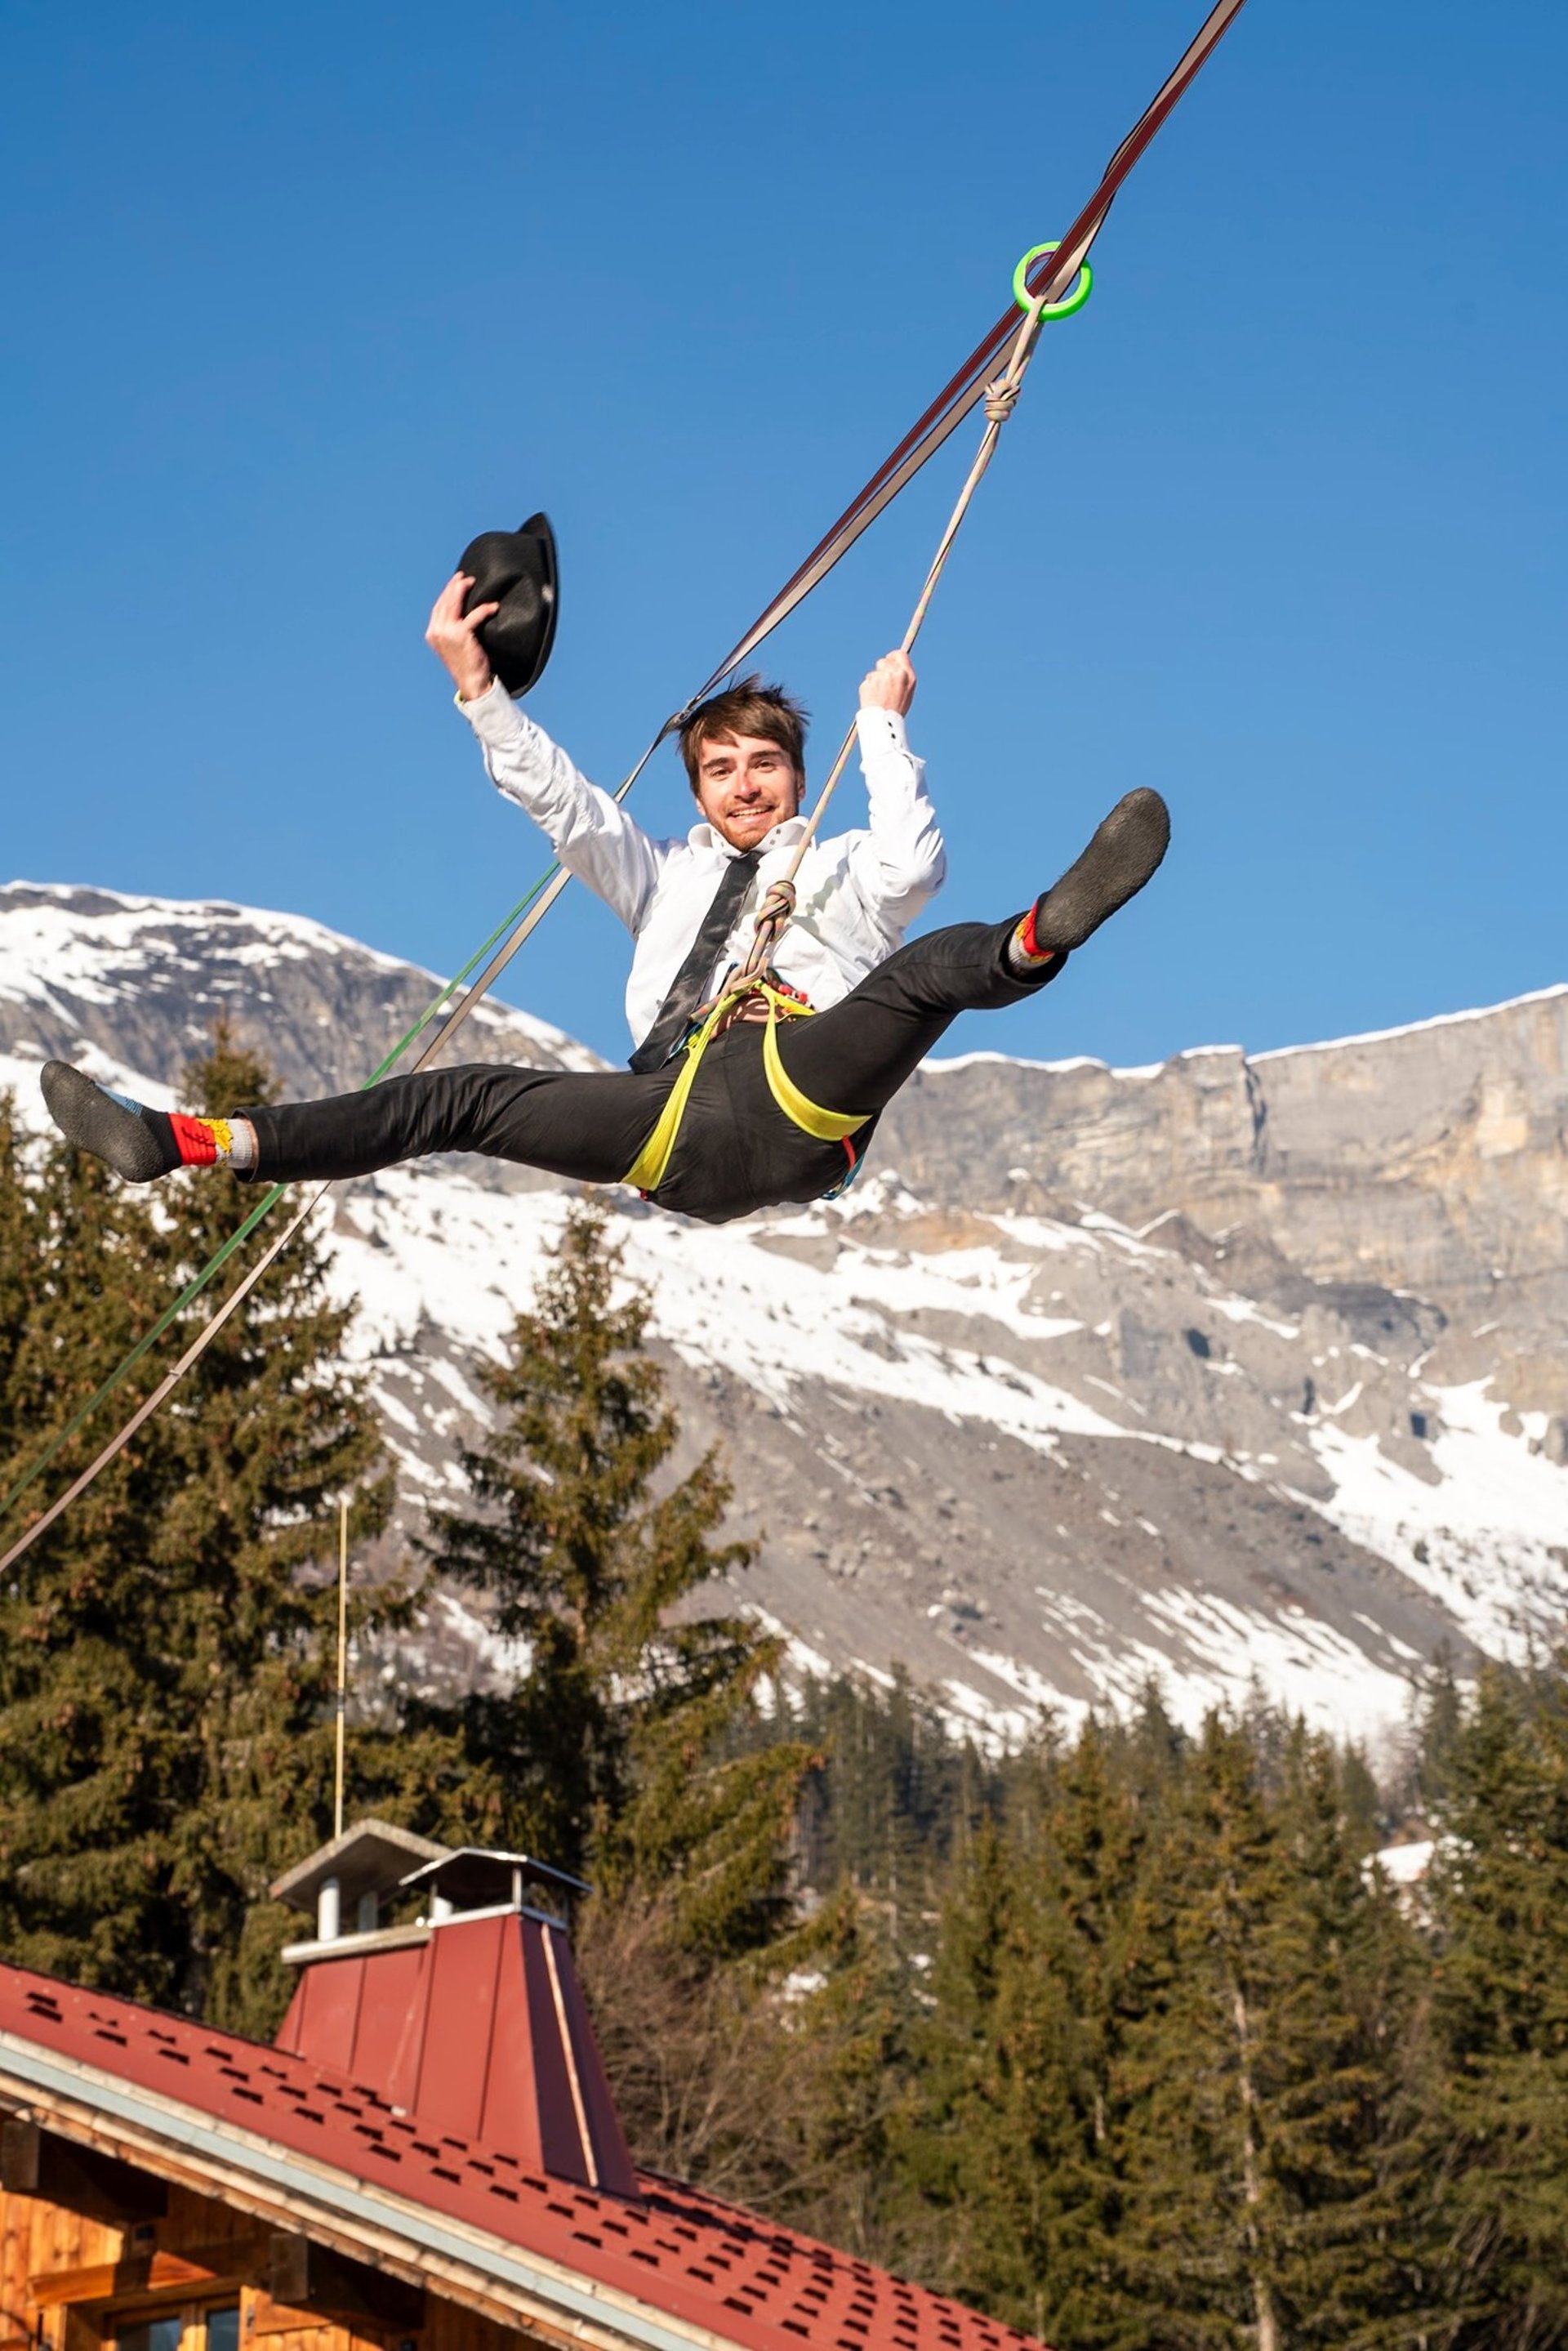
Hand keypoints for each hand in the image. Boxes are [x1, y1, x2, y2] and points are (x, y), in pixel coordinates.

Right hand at [426, 573, 498, 700]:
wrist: (471, 682)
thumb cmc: (465, 665)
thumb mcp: (453, 645)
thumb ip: (451, 630)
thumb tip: (461, 614)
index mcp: (432, 633)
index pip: (438, 607)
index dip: (447, 592)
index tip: (456, 582)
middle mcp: (437, 631)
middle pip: (445, 601)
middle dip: (454, 586)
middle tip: (465, 577)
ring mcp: (447, 633)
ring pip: (454, 603)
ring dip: (463, 590)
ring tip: (473, 582)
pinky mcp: (461, 635)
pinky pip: (474, 615)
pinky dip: (484, 609)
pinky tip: (493, 606)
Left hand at [858, 649, 915, 714]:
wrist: (884, 723)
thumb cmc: (896, 709)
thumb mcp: (907, 692)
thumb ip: (903, 676)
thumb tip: (896, 664)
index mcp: (908, 676)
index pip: (900, 655)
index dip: (893, 656)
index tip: (889, 658)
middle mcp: (895, 674)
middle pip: (883, 661)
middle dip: (881, 670)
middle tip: (882, 684)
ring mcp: (881, 677)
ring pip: (873, 673)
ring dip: (874, 681)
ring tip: (879, 696)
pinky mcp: (869, 682)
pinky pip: (866, 682)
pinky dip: (868, 689)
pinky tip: (872, 699)